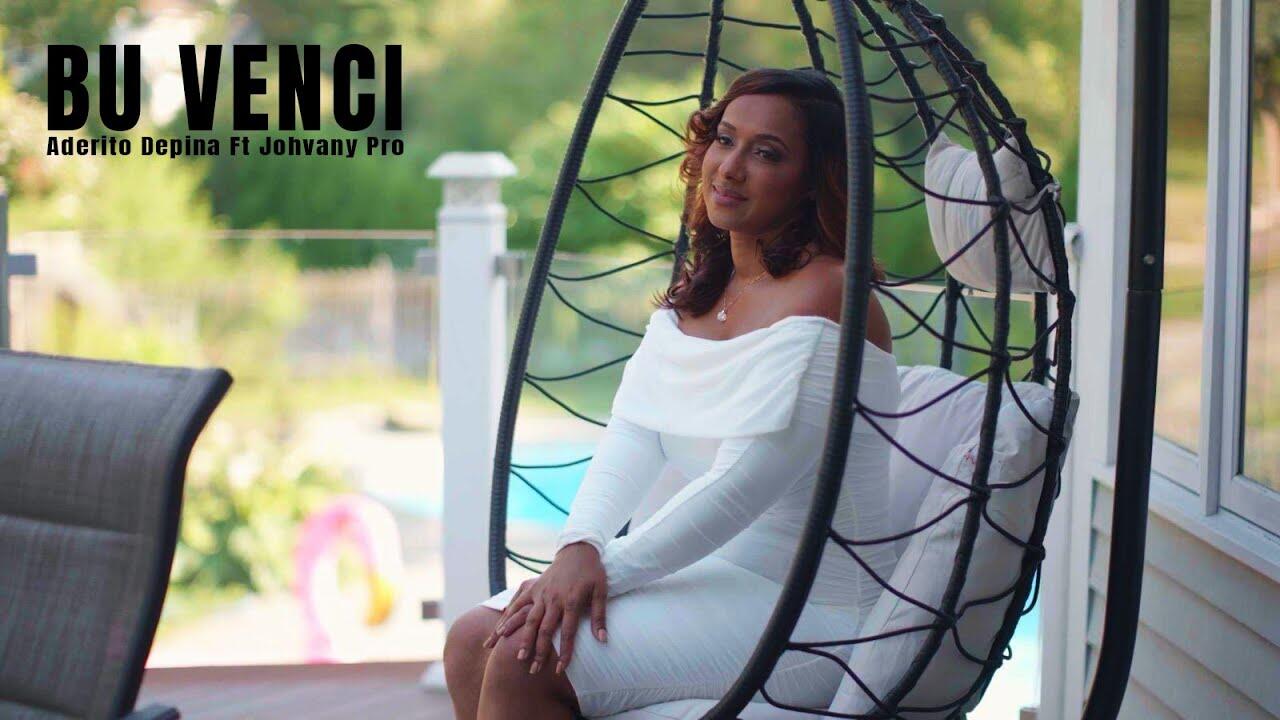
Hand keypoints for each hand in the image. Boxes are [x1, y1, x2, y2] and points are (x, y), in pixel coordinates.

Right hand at [483, 542, 608, 674]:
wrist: (578, 549)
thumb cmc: (592, 572)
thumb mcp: (602, 591)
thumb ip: (600, 616)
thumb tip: (602, 640)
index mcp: (571, 601)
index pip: (567, 632)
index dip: (565, 652)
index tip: (560, 669)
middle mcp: (553, 599)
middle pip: (545, 629)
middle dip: (539, 651)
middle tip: (533, 670)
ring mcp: (540, 593)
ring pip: (528, 619)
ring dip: (522, 638)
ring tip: (517, 656)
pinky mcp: (532, 587)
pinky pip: (517, 604)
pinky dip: (508, 617)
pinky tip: (500, 631)